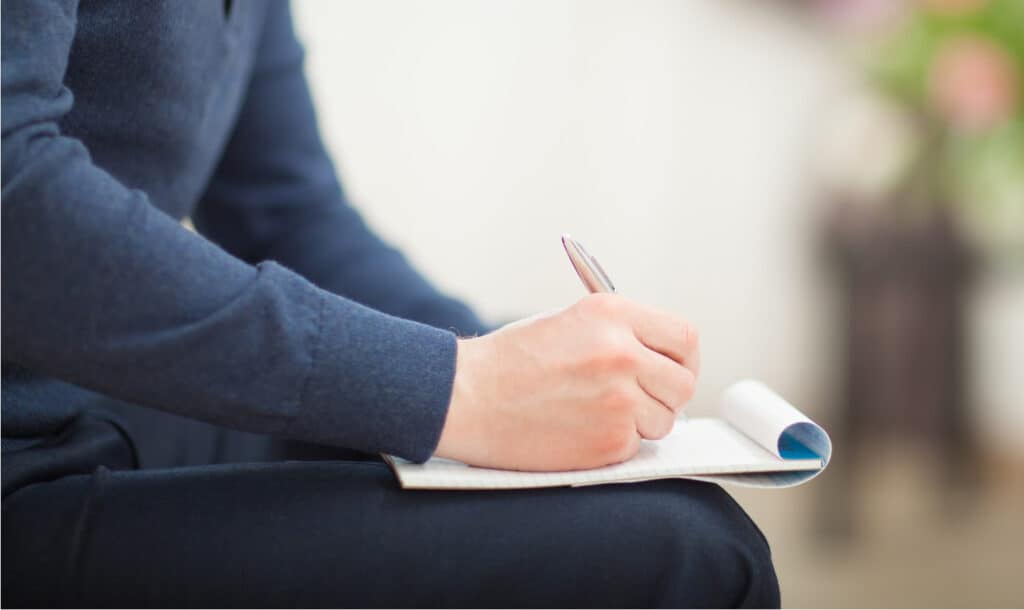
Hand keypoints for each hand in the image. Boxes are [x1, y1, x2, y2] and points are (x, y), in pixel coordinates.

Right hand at [434, 293, 699, 470]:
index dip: (682, 358)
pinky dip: (614, 443)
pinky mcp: (608, 440)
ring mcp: (618, 399)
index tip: (672, 369)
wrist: (465, 396)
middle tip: (641, 399)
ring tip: (595, 413)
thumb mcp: (572, 322)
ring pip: (664, 420)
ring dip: (640, 422)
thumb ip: (622, 335)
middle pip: (683, 383)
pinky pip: (636, 446)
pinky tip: (578, 430)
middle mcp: (622, 353)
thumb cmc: (510, 360)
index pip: (685, 338)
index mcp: (613, 314)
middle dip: (667, 395)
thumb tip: (665, 361)